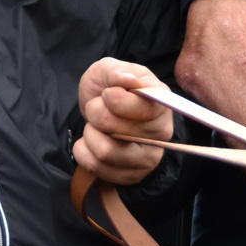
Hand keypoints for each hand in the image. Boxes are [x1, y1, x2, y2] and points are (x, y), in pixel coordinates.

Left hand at [72, 57, 174, 184]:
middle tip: (97, 107)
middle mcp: (161, 132)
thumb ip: (116, 71)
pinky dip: (83, 151)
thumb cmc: (108, 89)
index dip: (117, 100)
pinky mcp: (130, 175)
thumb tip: (128, 79)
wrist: (101, 114)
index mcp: (161, 102)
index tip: (107, 94)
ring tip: (94, 125)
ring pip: (105, 151)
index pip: (144, 108)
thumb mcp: (108, 70)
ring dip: (89, 133)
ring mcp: (147, 157)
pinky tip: (90, 141)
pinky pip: (95, 167)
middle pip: (117, 129)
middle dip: (96, 113)